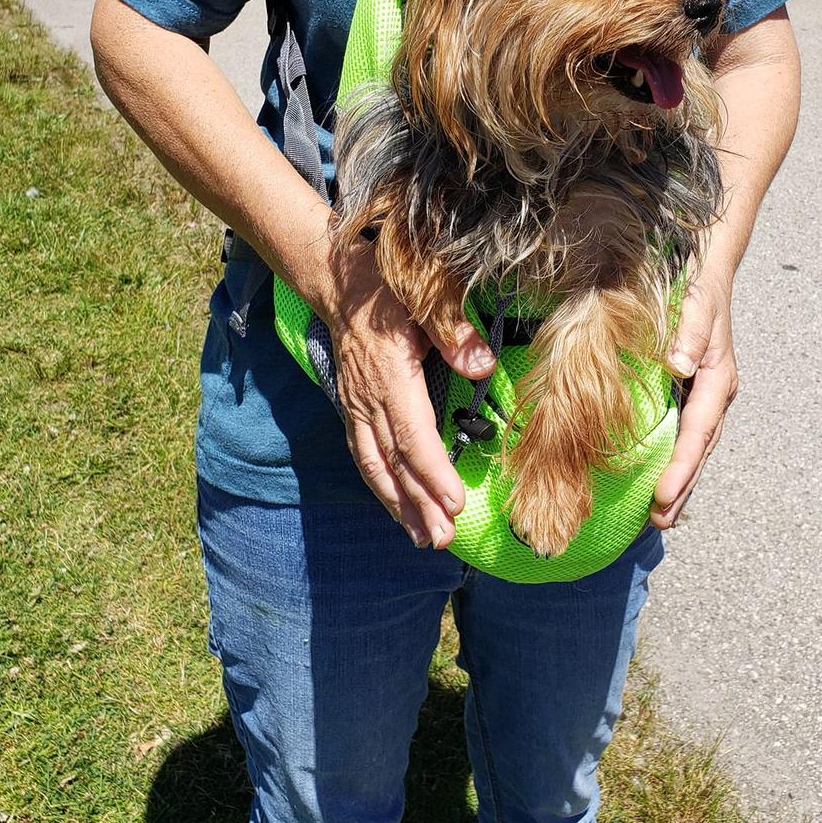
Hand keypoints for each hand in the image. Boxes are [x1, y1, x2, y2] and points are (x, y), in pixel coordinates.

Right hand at [321, 238, 494, 549]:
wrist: (339, 283)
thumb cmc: (387, 288)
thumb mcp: (423, 296)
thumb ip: (453, 333)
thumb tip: (482, 366)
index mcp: (390, 376)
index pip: (412, 435)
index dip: (433, 472)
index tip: (455, 502)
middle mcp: (368, 399)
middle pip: (394, 462)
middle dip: (419, 504)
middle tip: (443, 539)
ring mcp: (356, 407)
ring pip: (376, 466)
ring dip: (399, 505)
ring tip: (424, 539)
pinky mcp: (352, 409)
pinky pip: (364, 456)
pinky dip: (381, 486)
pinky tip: (397, 508)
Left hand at [650, 267, 738, 530]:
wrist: (707, 271)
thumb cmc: (698, 287)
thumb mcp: (696, 304)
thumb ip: (690, 333)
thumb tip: (679, 365)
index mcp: (719, 380)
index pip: (698, 432)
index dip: (681, 466)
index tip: (662, 497)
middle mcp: (714, 395)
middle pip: (699, 450)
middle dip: (681, 488)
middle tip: (659, 523)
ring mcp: (703, 397)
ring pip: (692, 448)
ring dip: (678, 482)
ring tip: (658, 517)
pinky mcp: (689, 394)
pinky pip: (682, 434)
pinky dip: (671, 461)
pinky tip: (654, 481)